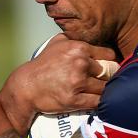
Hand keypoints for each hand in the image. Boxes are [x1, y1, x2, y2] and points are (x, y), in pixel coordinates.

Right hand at [0, 35, 116, 133]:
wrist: (27, 85)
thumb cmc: (42, 64)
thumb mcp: (57, 42)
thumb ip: (75, 38)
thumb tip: (91, 35)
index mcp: (79, 48)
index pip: (110, 55)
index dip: (110, 62)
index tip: (108, 68)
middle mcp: (80, 64)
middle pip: (109, 72)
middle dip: (108, 77)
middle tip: (103, 80)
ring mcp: (77, 82)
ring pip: (105, 88)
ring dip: (103, 90)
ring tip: (99, 91)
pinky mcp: (74, 100)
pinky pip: (97, 102)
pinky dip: (99, 102)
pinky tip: (95, 100)